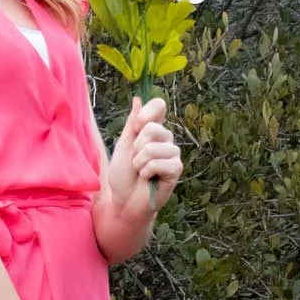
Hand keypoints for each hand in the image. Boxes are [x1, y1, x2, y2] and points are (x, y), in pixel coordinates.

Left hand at [107, 96, 182, 217]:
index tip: (135, 128)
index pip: (159, 106)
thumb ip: (131, 123)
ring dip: (140, 162)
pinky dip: (147, 172)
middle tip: (135, 161)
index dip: (148, 113)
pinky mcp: (176, 169)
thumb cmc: (123, 175)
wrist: (124, 202)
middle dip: (137, 146)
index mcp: (152, 130)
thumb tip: (138, 98)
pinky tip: (148, 180)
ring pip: (153, 147)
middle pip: (152, 128)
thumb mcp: (123, 145)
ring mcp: (172, 154)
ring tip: (141, 172)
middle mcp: (165, 139)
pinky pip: (159, 163)